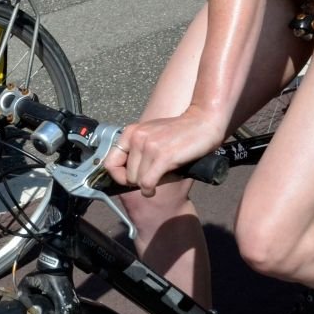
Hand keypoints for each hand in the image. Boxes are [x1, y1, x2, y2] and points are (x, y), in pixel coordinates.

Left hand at [104, 108, 225, 195]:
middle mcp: (137, 137)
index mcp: (131, 132)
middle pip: (127, 175)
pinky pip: (147, 183)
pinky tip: (154, 190)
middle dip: (138, 181)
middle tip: (152, 178)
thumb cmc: (180, 132)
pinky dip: (149, 190)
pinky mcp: (162, 157)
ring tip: (159, 179)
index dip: (118, 176)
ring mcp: (149, 146)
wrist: (203, 123)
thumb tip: (126, 175)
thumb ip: (137, 149)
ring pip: (137, 181)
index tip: (129, 180)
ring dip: (147, 185)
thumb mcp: (152, 135)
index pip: (110, 162)